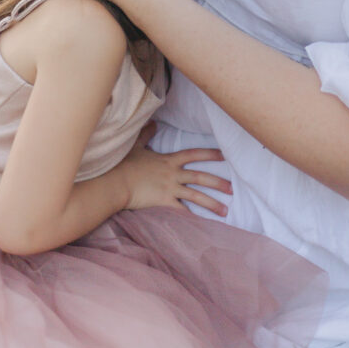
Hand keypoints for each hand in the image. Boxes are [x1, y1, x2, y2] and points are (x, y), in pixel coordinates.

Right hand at [116, 122, 231, 216]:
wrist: (116, 181)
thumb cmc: (124, 164)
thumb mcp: (136, 146)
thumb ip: (146, 134)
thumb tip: (153, 123)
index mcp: (169, 160)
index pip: (194, 154)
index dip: (210, 154)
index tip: (225, 155)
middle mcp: (173, 174)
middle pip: (200, 177)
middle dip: (218, 183)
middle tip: (233, 189)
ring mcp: (169, 189)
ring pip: (196, 196)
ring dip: (212, 203)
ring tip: (225, 211)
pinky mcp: (163, 202)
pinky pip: (181, 211)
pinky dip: (193, 218)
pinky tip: (203, 224)